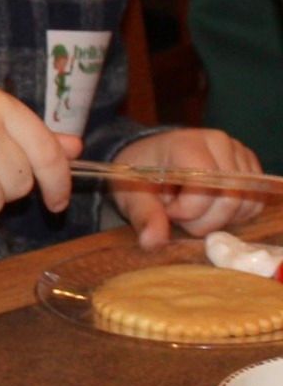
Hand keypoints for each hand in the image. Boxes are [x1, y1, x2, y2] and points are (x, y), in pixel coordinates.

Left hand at [110, 127, 263, 248]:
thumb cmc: (141, 175)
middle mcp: (218, 143)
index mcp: (187, 144)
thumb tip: (153, 242)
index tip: (168, 210)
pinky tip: (211, 208)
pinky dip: (234, 215)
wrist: (150, 159)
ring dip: (219, 219)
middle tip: (180, 215)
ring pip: (245, 204)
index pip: (206, 187)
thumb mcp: (132, 196)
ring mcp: (238, 153)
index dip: (188, 210)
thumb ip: (145, 217)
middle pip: (230, 199)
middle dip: (203, 221)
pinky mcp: (250, 167)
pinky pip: (254, 203)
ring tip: (194, 209)